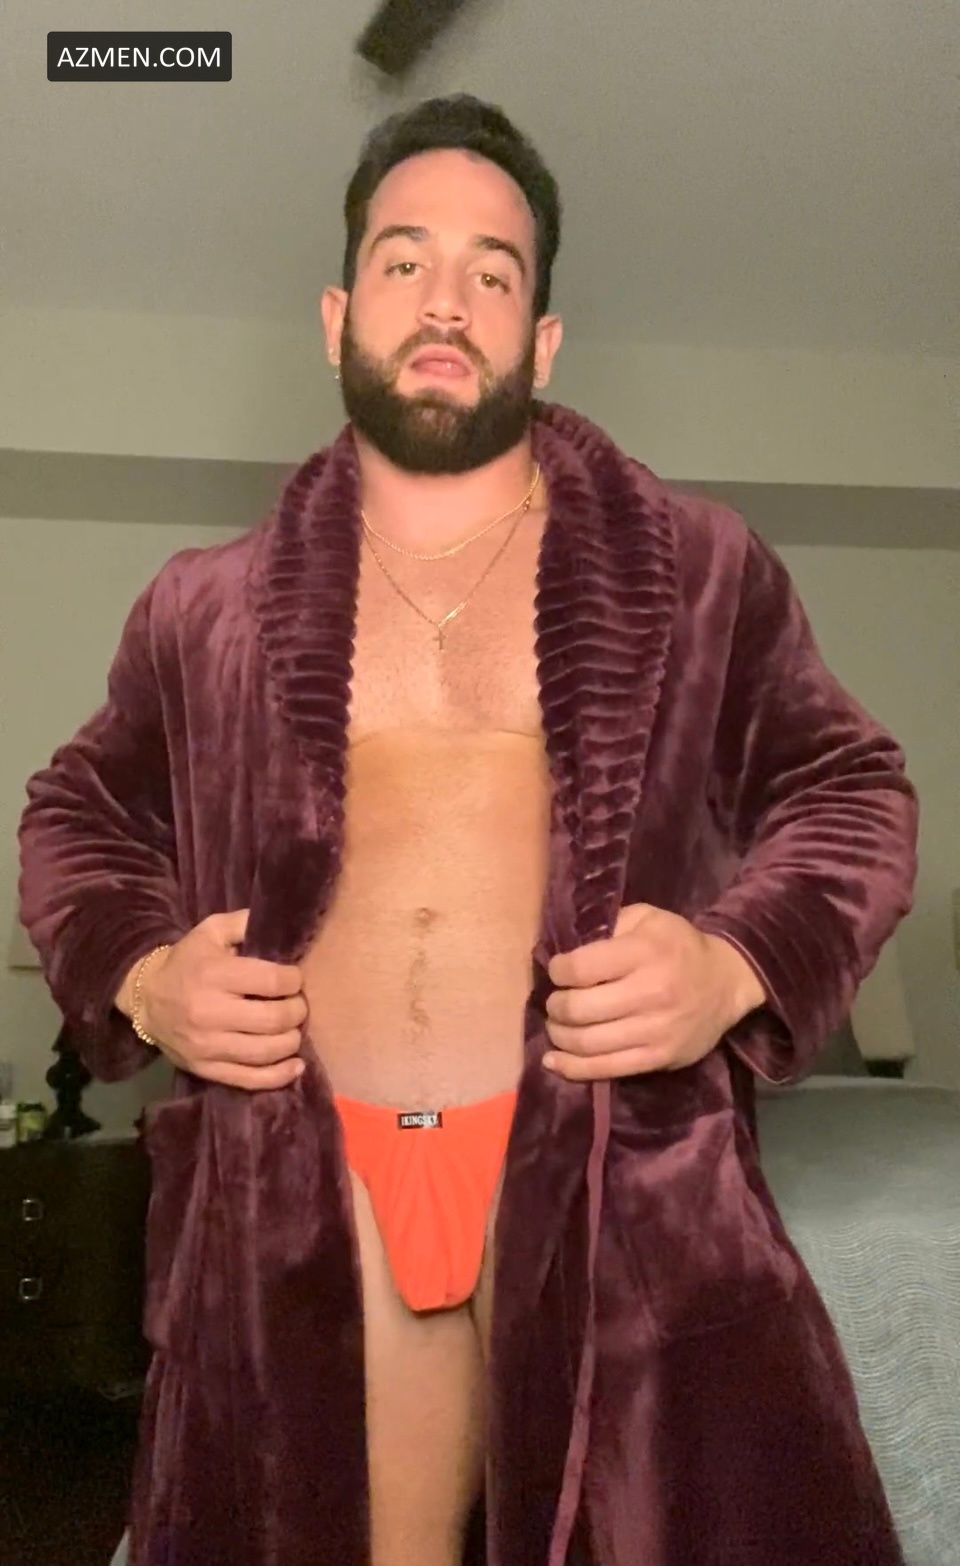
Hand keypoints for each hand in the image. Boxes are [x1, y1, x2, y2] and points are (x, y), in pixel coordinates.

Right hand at [119, 909, 306, 1090]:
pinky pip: (250, 1080)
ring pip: (266, 1052)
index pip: (271, 981)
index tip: (295, 979)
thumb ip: (245, 923)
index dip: (294, 980)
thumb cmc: (188, 961)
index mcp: (214, 974)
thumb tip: (281, 924)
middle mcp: (209, 1013)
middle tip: (298, 1005)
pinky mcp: (206, 1069)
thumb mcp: (211, 931)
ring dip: (291, 1041)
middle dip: (297, 1011)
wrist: (146, 997)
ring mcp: (207, 1046)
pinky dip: (279, 1076)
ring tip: (293, 1029)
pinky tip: (295, 1065)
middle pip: (274, 1020)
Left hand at [544, 904, 764, 1081]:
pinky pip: (607, 1069)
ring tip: (557, 1026)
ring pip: (588, 1043)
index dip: (558, 971)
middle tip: (555, 1002)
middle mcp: (650, 992)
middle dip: (556, 1006)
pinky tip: (554, 1062)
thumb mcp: (647, 918)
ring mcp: (656, 1030)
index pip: (581, 969)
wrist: (727, 982)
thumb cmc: (679, 945)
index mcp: (644, 952)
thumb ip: (609, 927)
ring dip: (560, 1036)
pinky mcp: (659, 1058)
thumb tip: (568, 952)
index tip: (557, 971)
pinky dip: (573, 1068)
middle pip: (579, 1009)